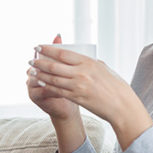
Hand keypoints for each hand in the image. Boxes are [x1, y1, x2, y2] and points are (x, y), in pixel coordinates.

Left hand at [30, 44, 151, 146]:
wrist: (121, 106)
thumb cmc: (114, 86)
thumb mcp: (102, 68)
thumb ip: (88, 63)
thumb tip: (76, 59)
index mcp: (88, 63)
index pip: (63, 54)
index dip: (48, 49)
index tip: (39, 47)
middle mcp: (81, 73)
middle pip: (54, 65)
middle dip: (40, 61)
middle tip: (31, 59)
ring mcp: (78, 86)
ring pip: (53, 78)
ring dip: (40, 74)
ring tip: (32, 70)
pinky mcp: (76, 98)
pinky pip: (57, 90)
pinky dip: (47, 85)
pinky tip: (41, 82)